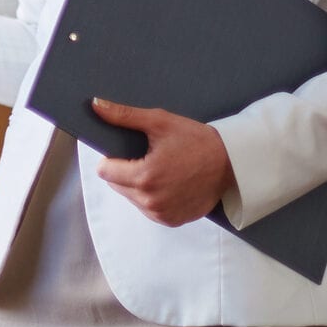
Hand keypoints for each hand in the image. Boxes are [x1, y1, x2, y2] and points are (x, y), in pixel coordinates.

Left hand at [92, 99, 236, 226]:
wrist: (231, 164)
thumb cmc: (196, 140)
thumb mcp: (160, 121)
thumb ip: (124, 116)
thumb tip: (95, 105)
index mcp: (145, 177)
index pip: (104, 171)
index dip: (110, 158)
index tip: (125, 150)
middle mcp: (151, 201)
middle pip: (115, 185)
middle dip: (124, 170)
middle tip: (146, 156)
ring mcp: (161, 214)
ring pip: (130, 198)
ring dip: (136, 185)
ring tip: (159, 168)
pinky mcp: (171, 221)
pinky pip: (147, 209)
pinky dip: (150, 197)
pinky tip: (166, 182)